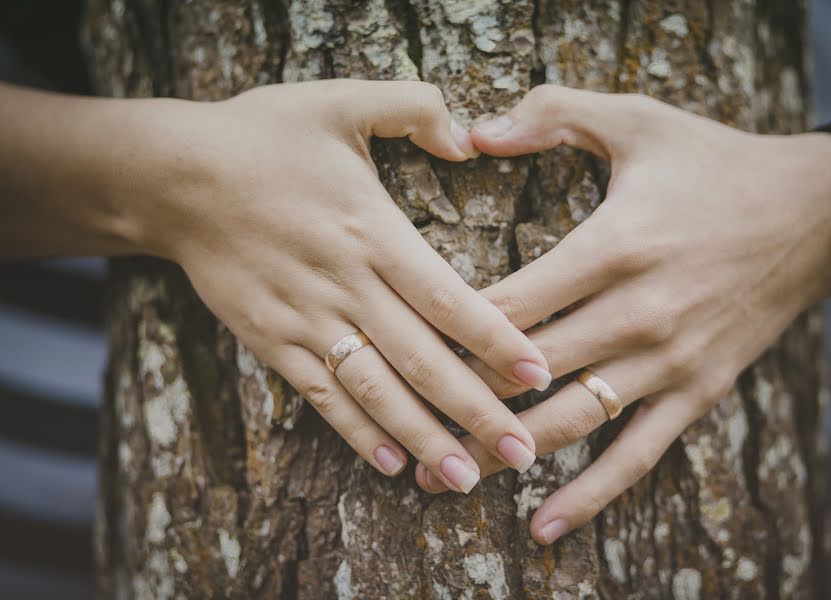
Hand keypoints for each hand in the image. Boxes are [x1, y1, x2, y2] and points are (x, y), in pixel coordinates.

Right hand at [126, 80, 552, 491]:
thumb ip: (413, 108)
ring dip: (421, 439)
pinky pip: (320, 396)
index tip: (538, 376)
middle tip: (523, 455)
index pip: (449, 299)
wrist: (172, 176)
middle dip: (475, 413)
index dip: (497, 341)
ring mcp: (305, 319)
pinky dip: (355, 432)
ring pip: (374, 391)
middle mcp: (344, 284)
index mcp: (371, 230)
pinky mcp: (271, 341)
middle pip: (422, 360)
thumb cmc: (262, 135)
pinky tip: (389, 464)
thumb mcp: (340, 99)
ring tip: (464, 480)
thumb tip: (469, 137)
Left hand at [415, 85, 830, 535]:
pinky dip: (591, 495)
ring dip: (506, 451)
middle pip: (529, 370)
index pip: (510, 305)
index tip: (403, 344)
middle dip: (461, 398)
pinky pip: (637, 454)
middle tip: (402, 417)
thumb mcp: (636, 120)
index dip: (449, 330)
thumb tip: (474, 131)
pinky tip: (545, 526)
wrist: (813, 213)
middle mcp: (638, 313)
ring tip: (445, 476)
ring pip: (571, 420)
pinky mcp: (697, 391)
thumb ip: (552, 114)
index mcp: (613, 247)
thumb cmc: (712, 163)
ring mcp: (669, 361)